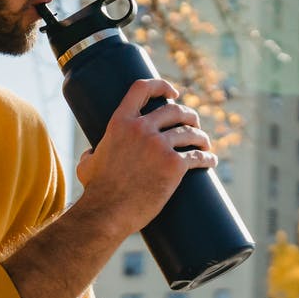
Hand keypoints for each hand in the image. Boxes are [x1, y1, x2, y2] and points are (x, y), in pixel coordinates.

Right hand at [75, 79, 216, 236]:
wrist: (108, 212)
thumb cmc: (97, 190)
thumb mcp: (88, 163)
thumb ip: (91, 153)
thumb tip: (93, 154)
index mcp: (120, 123)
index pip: (142, 88)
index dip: (162, 85)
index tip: (173, 93)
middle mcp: (141, 129)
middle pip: (174, 110)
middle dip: (189, 115)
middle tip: (193, 125)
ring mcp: (159, 146)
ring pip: (190, 132)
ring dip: (201, 137)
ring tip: (204, 144)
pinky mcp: (173, 166)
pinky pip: (198, 156)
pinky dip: (207, 158)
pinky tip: (210, 160)